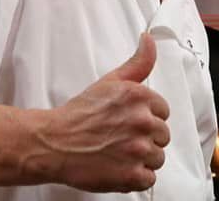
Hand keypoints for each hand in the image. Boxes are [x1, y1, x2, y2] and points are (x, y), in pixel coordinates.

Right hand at [42, 33, 169, 191]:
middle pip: (163, 135)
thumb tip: (148, 39)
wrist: (54, 142)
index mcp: (140, 97)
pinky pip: (149, 179)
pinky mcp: (131, 175)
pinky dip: (136, 177)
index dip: (148, 118)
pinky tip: (120, 167)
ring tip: (120, 153)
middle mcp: (142, 121)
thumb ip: (137, 62)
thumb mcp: (111, 80)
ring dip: (142, 159)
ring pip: (158, 158)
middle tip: (123, 138)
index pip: (164, 111)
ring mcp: (138, 149)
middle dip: (146, 138)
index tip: (132, 122)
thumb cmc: (80, 114)